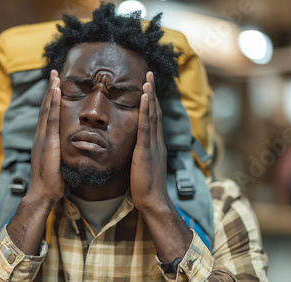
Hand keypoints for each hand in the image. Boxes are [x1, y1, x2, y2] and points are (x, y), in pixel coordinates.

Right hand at [27, 69, 63, 205]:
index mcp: (44, 140)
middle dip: (50, 90)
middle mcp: (41, 135)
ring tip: (55, 76)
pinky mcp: (47, 141)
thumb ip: (62, 155)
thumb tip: (72, 153)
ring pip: (47, 109)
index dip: (51, 100)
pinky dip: (53, 103)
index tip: (56, 87)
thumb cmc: (52, 184)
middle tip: (54, 74)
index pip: (47, 116)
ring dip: (51, 91)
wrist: (42, 194)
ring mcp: (43, 137)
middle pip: (45, 108)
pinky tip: (56, 90)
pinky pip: (51, 118)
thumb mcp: (59, 165)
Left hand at [130, 71, 169, 211]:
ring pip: (152, 115)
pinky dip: (146, 109)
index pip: (154, 119)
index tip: (148, 87)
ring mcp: (153, 145)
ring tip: (147, 78)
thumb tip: (133, 149)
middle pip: (155, 112)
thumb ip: (139, 154)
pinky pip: (146, 126)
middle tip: (149, 74)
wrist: (153, 201)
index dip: (151, 102)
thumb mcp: (142, 166)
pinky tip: (145, 96)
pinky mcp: (146, 150)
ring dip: (150, 95)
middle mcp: (157, 142)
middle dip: (152, 92)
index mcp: (155, 145)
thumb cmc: (145, 188)